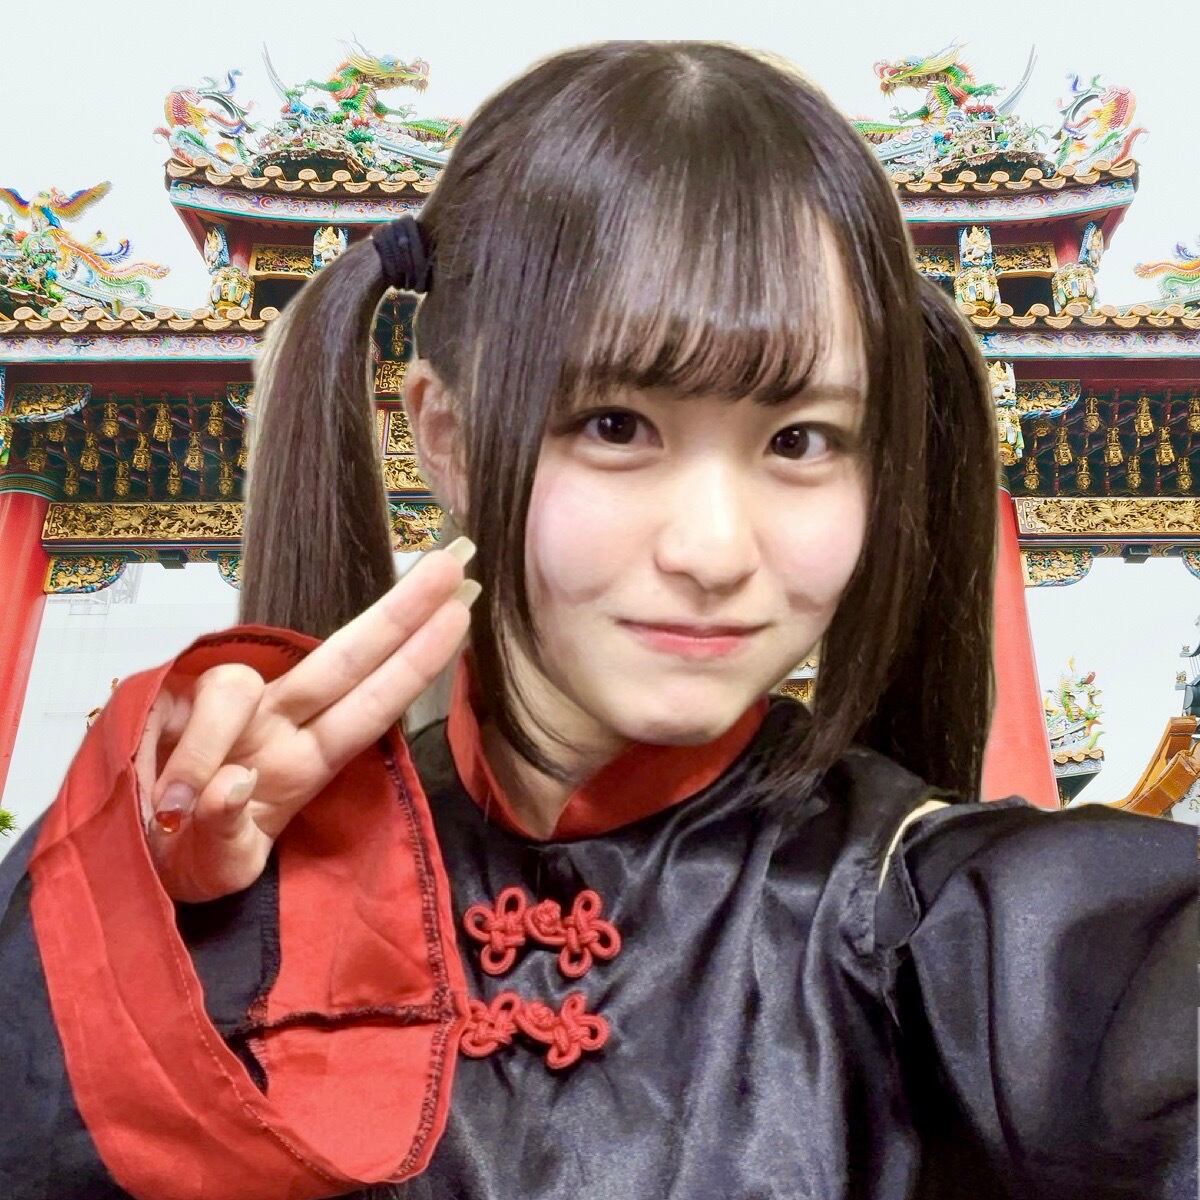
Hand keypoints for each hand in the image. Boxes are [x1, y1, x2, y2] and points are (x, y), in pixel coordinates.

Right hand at [138, 536, 478, 901]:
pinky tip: (178, 804)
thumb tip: (233, 785)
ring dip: (212, 741)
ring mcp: (226, 713)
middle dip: (396, 615)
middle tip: (450, 565)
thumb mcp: (222, 866)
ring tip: (181, 808)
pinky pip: (183, 714)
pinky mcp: (167, 703)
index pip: (372, 703)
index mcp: (307, 760)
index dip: (416, 660)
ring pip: (237, 686)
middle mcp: (276, 726)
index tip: (462, 611)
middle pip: (341, 662)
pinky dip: (187, 761)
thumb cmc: (193, 855)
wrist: (128, 856)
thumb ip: (227, 837)